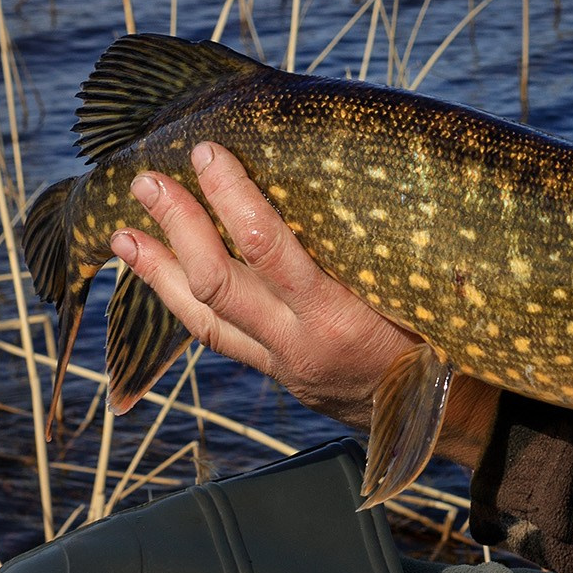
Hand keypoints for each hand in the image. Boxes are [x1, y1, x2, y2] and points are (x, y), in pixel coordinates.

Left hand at [117, 141, 499, 467]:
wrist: (448, 419)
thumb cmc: (450, 336)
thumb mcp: (426, 290)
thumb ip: (384, 245)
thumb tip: (368, 165)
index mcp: (342, 317)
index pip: (270, 249)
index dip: (233, 198)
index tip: (210, 154)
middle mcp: (300, 343)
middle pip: (219, 281)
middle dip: (179, 226)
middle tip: (148, 180)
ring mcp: (282, 362)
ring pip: (203, 317)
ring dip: (158, 270)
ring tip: (123, 232)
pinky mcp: (275, 371)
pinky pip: (216, 336)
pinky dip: (181, 302)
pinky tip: (158, 274)